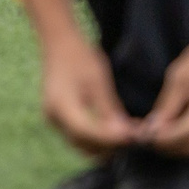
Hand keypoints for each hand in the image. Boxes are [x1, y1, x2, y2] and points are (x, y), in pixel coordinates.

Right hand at [39, 30, 135, 155]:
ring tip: (129, 133)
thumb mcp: (98, 82)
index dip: (111, 138)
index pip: (88, 132)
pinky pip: (79, 136)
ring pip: (82, 144)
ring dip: (104, 143)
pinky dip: (97, 136)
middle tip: (135, 137)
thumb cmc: (79, 57)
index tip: (133, 138)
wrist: (59, 43)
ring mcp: (54, 120)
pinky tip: (115, 128)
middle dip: (109, 145)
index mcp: (61, 106)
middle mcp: (54, 118)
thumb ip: (109, 110)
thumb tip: (125, 135)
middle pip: (83, 144)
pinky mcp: (59, 118)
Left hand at [138, 30, 188, 155]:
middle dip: (166, 146)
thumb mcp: (179, 79)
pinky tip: (169, 126)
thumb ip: (167, 106)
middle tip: (144, 135)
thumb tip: (153, 130)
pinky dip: (184, 138)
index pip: (184, 136)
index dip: (162, 139)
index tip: (142, 135)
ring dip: (175, 144)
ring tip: (154, 131)